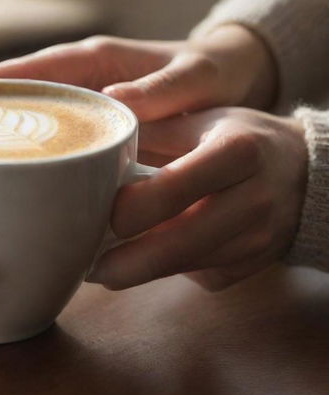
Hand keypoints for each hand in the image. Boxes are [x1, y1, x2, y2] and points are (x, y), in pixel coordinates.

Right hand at [0, 24, 276, 120]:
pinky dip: (32, 145)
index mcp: (100, 60)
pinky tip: (15, 172)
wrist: (234, 78)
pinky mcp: (93, 122)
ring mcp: (85, 100)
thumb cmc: (213, 73)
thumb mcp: (197, 78)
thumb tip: (117, 103)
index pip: (37, 67)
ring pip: (33, 111)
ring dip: (2, 127)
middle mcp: (84, 78)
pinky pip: (54, 131)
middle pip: (22, 89)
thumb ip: (164, 88)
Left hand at [88, 108, 307, 290]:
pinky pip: (205, 276)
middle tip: (89, 266)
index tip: (104, 214)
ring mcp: (259, 238)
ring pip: (190, 266)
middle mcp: (253, 199)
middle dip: (130, 262)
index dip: (134, 207)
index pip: (176, 187)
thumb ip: (151, 127)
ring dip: (142, 272)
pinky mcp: (256, 264)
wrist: (305, 173)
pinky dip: (171, 272)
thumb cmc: (241, 139)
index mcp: (236, 152)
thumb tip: (95, 130)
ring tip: (103, 266)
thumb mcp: (202, 119)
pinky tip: (148, 260)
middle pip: (182, 242)